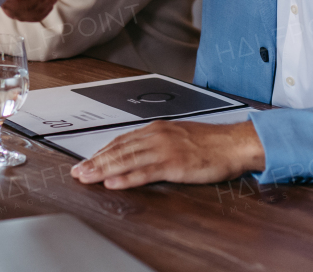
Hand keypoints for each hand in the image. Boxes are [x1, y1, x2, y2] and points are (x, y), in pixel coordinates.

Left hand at [70, 119, 265, 188]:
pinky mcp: (174, 164)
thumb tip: (140, 153)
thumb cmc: (211, 143)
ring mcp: (164, 149)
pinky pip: (145, 172)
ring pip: (126, 160)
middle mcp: (156, 136)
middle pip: (118, 149)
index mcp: (157, 129)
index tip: (86, 160)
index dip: (101, 152)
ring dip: (103, 170)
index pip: (121, 141)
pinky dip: (127, 178)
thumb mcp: (179, 137)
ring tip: (87, 177)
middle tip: (77, 172)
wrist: (234, 143)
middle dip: (95, 161)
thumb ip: (158, 143)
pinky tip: (113, 183)